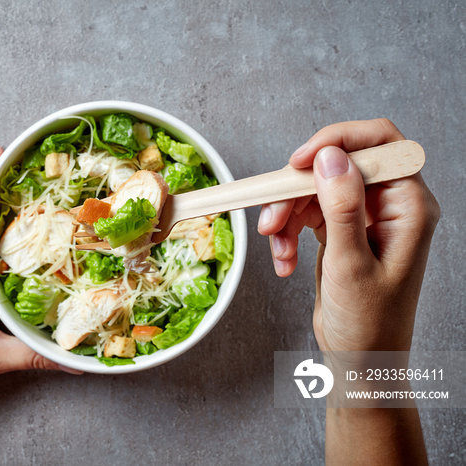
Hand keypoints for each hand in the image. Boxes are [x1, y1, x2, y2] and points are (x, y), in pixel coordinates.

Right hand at [257, 119, 439, 351]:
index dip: (337, 141)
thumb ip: (343, 208)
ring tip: (276, 248)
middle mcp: (389, 205)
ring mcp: (364, 217)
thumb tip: (331, 156)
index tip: (298, 161)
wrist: (360, 360)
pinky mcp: (341, 230)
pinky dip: (287, 234)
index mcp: (408, 207)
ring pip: (314, 190)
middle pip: (336, 166)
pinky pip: (306, 213)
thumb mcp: (350, 265)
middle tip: (272, 216)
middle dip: (298, 190)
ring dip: (286, 215)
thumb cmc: (368, 323)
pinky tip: (283, 261)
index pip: (380, 145)